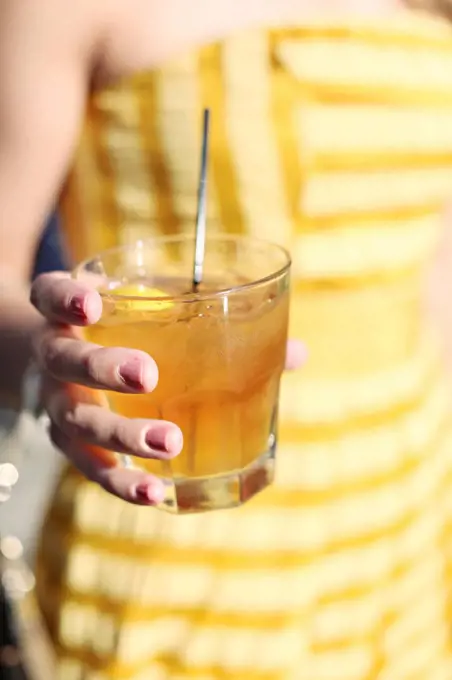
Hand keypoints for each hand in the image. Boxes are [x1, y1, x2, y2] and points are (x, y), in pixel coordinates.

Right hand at [30, 272, 304, 504]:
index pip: (49, 294)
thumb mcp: (156, 314)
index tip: (95, 302)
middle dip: (103, 368)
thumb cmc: (125, 333)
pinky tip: (156, 493)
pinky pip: (92, 468)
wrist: (63, 367)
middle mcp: (56, 357)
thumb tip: (295, 353)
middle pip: (65, 361)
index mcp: (70, 313)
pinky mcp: (72, 447)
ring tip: (169, 442)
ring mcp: (58, 406)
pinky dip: (122, 482)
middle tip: (146, 375)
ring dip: (123, 435)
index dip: (66, 297)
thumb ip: (212, 322)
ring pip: (77, 424)